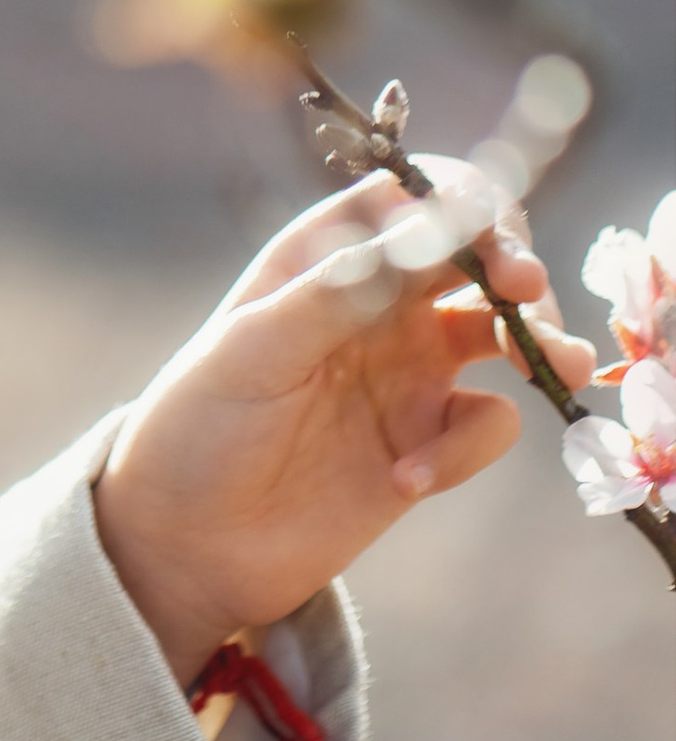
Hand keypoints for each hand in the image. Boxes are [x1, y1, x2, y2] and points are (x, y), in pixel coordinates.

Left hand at [93, 161, 594, 689]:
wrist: (183, 541)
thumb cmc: (199, 424)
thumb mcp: (256, 347)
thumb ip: (344, 290)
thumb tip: (436, 225)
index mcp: (327, 258)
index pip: (414, 198)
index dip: (460, 203)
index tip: (485, 230)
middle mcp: (377, 304)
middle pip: (476, 258)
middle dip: (514, 265)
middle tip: (525, 291)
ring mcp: (408, 371)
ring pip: (507, 332)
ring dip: (543, 341)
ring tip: (557, 366)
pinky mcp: (426, 443)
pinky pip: (488, 424)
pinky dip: (467, 448)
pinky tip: (407, 480)